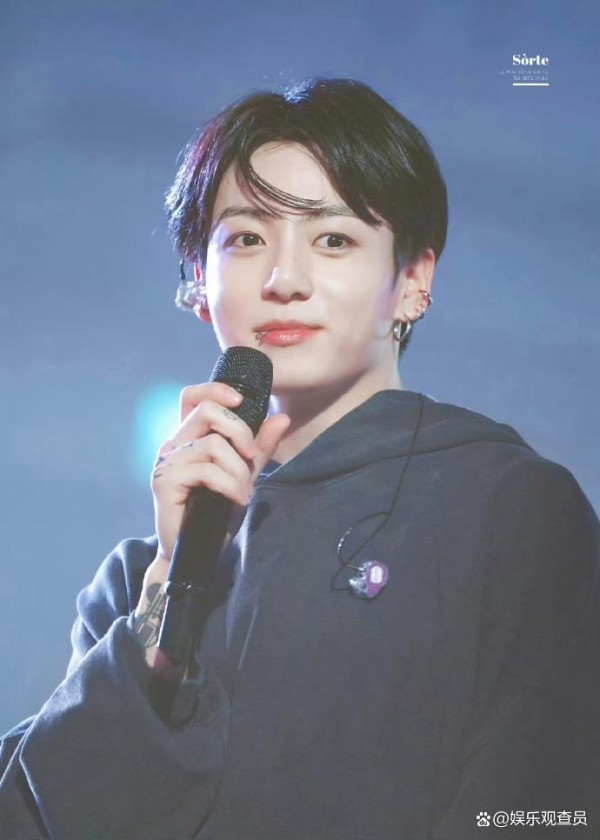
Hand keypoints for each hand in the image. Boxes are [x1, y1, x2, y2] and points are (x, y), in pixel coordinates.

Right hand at [148, 381, 289, 575]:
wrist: (196, 552)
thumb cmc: (216, 514)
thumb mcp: (244, 475)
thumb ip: (259, 448)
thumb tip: (282, 417)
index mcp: (189, 438)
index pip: (192, 396)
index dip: (216, 389)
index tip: (241, 402)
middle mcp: (173, 445)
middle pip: (207, 410)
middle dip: (240, 430)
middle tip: (252, 457)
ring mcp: (166, 462)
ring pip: (214, 445)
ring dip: (239, 470)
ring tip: (244, 492)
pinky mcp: (164, 481)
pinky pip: (208, 470)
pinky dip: (231, 485)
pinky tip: (237, 500)